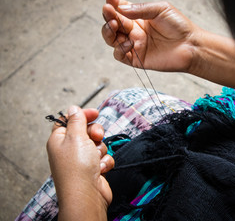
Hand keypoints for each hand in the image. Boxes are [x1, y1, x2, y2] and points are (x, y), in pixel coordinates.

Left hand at [47, 106, 113, 220]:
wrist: (87, 195)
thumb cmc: (77, 168)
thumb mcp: (75, 136)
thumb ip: (76, 120)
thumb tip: (73, 108)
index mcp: (59, 140)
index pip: (69, 121)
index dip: (81, 115)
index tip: (95, 113)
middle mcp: (70, 149)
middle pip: (86, 131)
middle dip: (95, 133)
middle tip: (96, 137)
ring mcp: (82, 160)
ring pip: (98, 144)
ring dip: (101, 149)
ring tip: (96, 158)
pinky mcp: (94, 169)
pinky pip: (104, 157)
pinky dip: (105, 161)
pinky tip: (100, 169)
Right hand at [102, 0, 199, 72]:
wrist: (191, 45)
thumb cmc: (180, 27)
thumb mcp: (160, 9)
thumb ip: (140, 9)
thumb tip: (120, 8)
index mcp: (140, 18)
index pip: (120, 11)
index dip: (113, 5)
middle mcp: (135, 32)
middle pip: (113, 24)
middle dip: (108, 17)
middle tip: (108, 11)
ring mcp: (135, 45)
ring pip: (112, 40)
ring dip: (108, 32)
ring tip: (115, 25)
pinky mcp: (137, 59)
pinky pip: (120, 55)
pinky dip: (119, 49)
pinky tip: (129, 42)